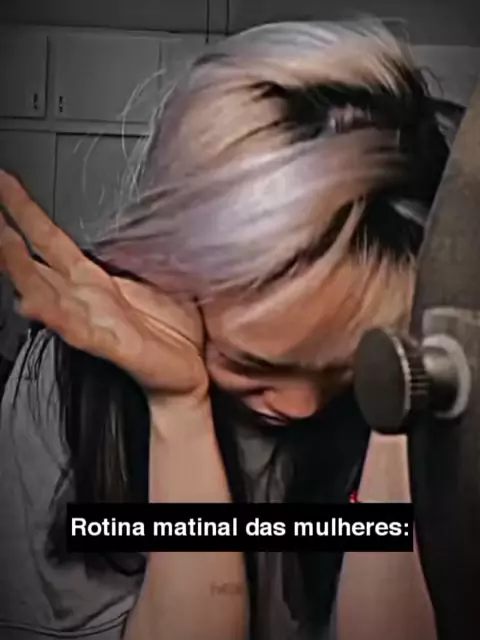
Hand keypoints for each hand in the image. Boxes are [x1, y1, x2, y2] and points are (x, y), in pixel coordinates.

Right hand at [0, 171, 207, 397]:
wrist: (188, 373)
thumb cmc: (170, 332)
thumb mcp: (149, 282)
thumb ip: (126, 260)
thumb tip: (115, 231)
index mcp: (94, 280)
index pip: (50, 239)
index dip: (26, 211)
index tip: (4, 183)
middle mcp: (85, 298)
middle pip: (35, 263)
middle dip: (7, 237)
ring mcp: (92, 321)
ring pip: (45, 293)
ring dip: (21, 269)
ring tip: (2, 241)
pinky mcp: (109, 343)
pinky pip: (75, 328)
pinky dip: (53, 315)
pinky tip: (34, 302)